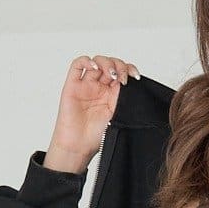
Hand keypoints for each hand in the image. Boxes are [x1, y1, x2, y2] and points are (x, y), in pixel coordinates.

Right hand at [45, 54, 141, 171]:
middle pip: (110, 64)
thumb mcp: (117, 114)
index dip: (129, 69)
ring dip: (106, 63)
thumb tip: (134, 82)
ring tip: (111, 74)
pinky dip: (86, 61)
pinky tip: (95, 67)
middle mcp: (99, 87)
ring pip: (96, 61)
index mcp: (112, 93)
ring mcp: (86, 85)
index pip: (122, 72)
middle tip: (122, 78)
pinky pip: (77, 65)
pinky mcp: (72, 85)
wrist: (79, 146)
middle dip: (119, 66)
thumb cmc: (96, 136)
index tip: (135, 76)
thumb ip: (123, 97)